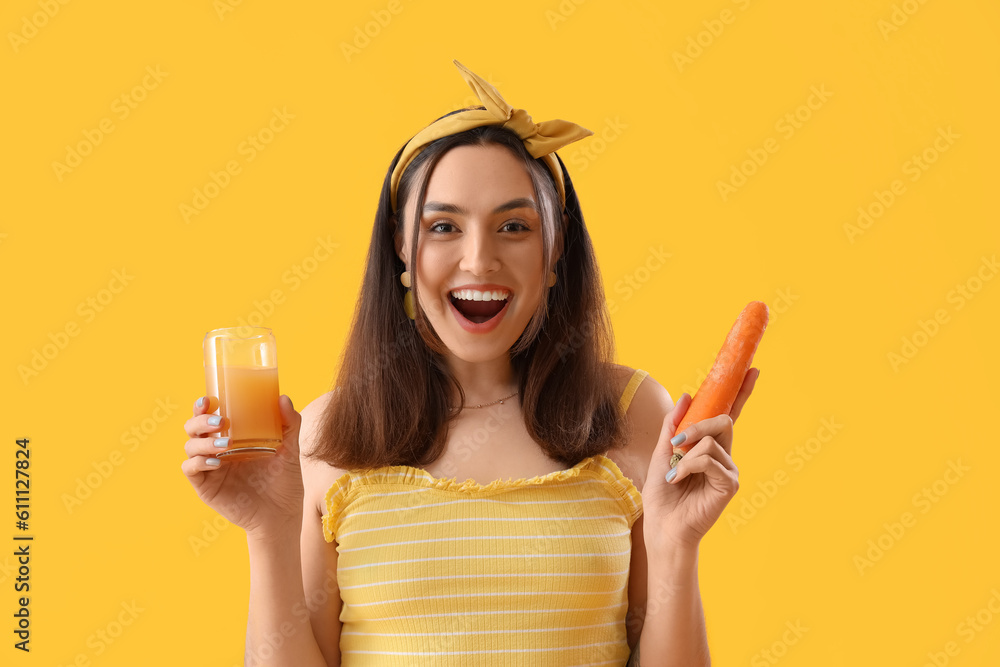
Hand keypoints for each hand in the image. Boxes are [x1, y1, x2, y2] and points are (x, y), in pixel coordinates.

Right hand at [180, 394, 304, 541]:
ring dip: (203, 441)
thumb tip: (283, 398)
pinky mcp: (206, 487)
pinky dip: (199, 462)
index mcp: (232, 438)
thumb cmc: (284, 482)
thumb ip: (289, 425)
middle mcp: (217, 451)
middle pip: (193, 428)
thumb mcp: (290, 450)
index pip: (209, 416)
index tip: (209, 399)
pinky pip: (191, 470)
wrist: (282, 515)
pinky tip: (216, 463)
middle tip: (219, 421)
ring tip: (226, 445)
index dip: (202, 406)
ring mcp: (210, 469)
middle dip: (200, 420)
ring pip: (190, 447)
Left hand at [642, 367, 759, 551]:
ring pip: (712, 440)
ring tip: (673, 474)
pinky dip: (688, 466)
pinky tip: (678, 480)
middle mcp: (724, 456)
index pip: (729, 414)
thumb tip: (687, 395)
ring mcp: (729, 470)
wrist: (662, 526)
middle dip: (697, 426)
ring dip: (685, 454)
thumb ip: (673, 426)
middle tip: (675, 445)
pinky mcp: (729, 484)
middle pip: (723, 420)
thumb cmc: (662, 495)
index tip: (752, 369)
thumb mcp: (661, 453)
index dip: (741, 392)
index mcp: (709, 447)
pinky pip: (709, 459)